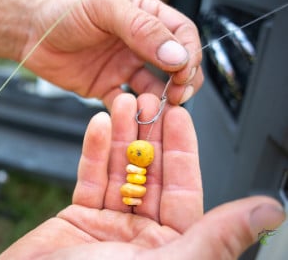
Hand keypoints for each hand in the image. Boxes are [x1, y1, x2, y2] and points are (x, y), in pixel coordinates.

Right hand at [0, 94, 284, 259]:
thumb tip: (268, 212)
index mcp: (170, 249)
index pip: (183, 191)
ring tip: (121, 104)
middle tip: (146, 102)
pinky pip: (90, 178)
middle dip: (148, 136)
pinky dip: (92, 151)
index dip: (182, 150)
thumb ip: (215, 236)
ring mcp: (110, 226)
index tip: (179, 116)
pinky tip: (97, 127)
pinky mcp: (79, 218)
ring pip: (119, 171)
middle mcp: (142, 237)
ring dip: (120, 137)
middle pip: (149, 175)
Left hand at [22, 0, 203, 107]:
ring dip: (161, 100)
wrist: (30, 33)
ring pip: (155, 88)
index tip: (183, 70)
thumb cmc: (63, 12)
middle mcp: (138, 44)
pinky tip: (131, 114)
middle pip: (175, 64)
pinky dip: (132, 112)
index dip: (188, 53)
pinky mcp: (107, 87)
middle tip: (178, 94)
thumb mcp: (104, 9)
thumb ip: (141, 29)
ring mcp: (124, 67)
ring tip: (158, 107)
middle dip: (182, 80)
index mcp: (145, 17)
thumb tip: (176, 54)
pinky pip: (126, 104)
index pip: (182, 34)